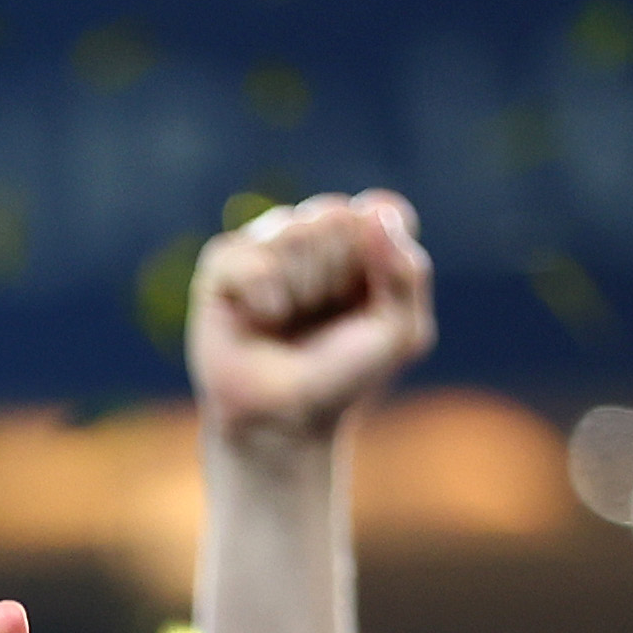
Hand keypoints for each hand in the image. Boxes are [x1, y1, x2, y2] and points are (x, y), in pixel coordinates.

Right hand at [188, 192, 434, 440]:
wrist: (280, 421)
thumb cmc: (342, 376)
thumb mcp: (399, 333)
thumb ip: (408, 272)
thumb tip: (372, 214)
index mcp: (364, 238)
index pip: (381, 212)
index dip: (378, 261)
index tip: (368, 304)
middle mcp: (316, 231)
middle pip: (336, 217)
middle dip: (335, 279)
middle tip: (321, 320)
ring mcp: (268, 242)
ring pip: (294, 232)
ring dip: (300, 292)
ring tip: (289, 322)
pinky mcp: (224, 262)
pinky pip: (251, 260)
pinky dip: (262, 298)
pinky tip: (260, 321)